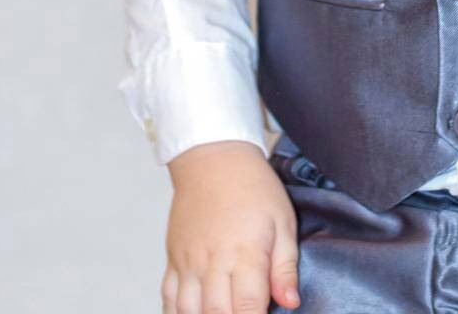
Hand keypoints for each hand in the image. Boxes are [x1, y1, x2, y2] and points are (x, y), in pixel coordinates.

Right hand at [163, 139, 300, 312]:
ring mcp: (189, 262)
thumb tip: (291, 302)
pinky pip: (167, 298)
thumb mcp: (282, 220)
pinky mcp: (173, 259)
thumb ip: (285, 266)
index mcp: (245, 252)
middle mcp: (213, 261)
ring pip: (188, 311)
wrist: (214, 158)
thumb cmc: (253, 186)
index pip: (249, 307)